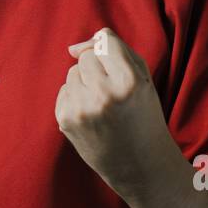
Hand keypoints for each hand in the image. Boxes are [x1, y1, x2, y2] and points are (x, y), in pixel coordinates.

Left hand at [55, 27, 172, 197]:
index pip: (105, 41)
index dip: (111, 53)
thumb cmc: (143, 115)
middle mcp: (104, 94)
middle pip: (86, 57)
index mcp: (129, 81)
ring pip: (72, 73)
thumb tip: (72, 48)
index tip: (118, 70)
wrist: (140, 165)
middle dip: (98, 70)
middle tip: (114, 93)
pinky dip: (76, 99)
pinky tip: (92, 117)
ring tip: (103, 106)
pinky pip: (64, 91)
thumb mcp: (142, 78)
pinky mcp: (66, 121)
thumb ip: (114, 49)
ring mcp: (82, 109)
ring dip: (85, 84)